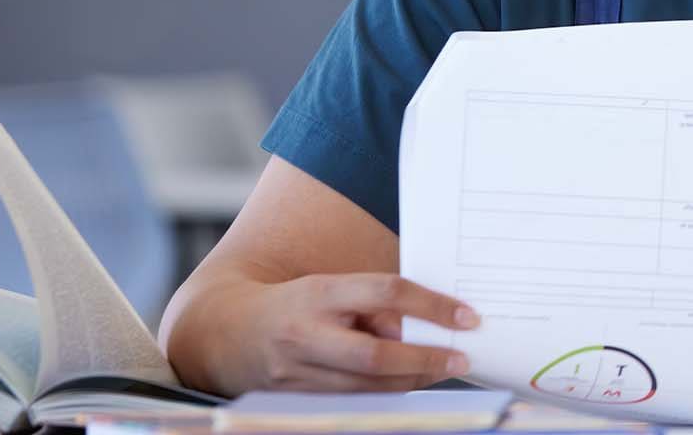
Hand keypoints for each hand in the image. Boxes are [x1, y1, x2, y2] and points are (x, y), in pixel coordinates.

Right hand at [230, 273, 478, 391]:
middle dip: (426, 360)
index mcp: (317, 294)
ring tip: (442, 370)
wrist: (225, 334)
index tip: (467, 316)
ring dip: (412, 381)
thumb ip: (374, 306)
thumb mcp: (331, 289)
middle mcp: (304, 335)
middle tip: (461, 358)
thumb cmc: (295, 305)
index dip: (432, 305)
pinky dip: (384, 395)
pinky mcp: (294, 403)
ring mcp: (296, 375)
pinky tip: (408, 384)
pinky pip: (352, 402)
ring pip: (367, 387)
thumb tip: (420, 330)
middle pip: (376, 355)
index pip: (386, 292)